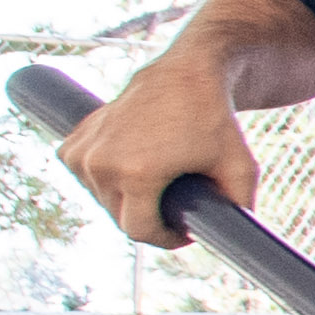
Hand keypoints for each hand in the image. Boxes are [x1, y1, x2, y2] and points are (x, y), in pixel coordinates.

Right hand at [64, 50, 252, 251]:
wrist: (188, 72)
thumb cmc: (215, 119)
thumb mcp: (240, 168)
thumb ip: (240, 209)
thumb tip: (238, 242)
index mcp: (135, 173)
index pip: (140, 231)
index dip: (167, 238)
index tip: (185, 230)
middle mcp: (100, 163)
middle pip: (121, 218)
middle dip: (150, 218)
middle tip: (177, 204)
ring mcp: (82, 151)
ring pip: (103, 200)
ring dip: (127, 200)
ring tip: (158, 181)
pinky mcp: (74, 141)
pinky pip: (86, 178)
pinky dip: (106, 179)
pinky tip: (129, 167)